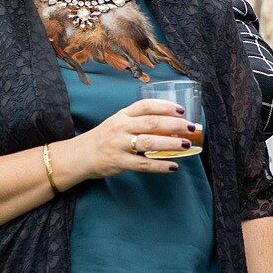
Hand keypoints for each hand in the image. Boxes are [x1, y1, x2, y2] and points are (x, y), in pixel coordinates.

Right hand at [49, 100, 198, 188]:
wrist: (81, 155)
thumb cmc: (106, 137)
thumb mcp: (119, 122)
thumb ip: (139, 120)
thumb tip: (172, 122)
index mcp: (123, 115)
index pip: (146, 105)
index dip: (165, 106)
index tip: (182, 110)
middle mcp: (121, 127)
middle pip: (151, 122)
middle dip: (174, 124)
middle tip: (190, 128)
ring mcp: (119, 145)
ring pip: (149, 142)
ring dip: (170, 144)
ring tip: (186, 145)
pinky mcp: (118, 162)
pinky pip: (143, 164)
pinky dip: (160, 166)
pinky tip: (173, 166)